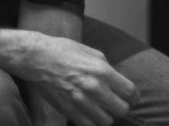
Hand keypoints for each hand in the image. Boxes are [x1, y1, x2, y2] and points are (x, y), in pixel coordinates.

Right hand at [16, 33, 136, 125]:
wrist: (35, 57)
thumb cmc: (62, 50)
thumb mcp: (90, 52)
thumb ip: (107, 67)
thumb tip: (118, 81)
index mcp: (102, 71)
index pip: (131, 93)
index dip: (133, 97)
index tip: (129, 97)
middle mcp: (95, 88)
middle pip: (122, 110)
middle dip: (120, 106)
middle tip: (114, 102)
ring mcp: (81, 101)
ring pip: (107, 121)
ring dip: (106, 115)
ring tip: (99, 107)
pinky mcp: (69, 109)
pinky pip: (90, 125)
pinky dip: (92, 121)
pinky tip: (88, 113)